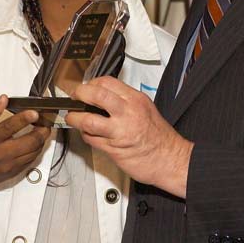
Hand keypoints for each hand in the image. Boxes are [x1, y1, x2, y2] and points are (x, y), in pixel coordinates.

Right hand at [0, 95, 50, 207]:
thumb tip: (3, 99)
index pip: (9, 128)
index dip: (23, 119)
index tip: (34, 113)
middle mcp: (0, 154)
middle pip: (28, 142)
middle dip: (41, 130)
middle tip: (45, 122)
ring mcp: (8, 165)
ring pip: (33, 151)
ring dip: (41, 139)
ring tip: (42, 129)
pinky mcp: (14, 172)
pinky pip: (31, 160)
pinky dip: (36, 149)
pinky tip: (35, 141)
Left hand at [66, 77, 192, 197]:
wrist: (171, 160)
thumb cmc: (160, 138)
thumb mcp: (146, 109)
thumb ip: (125, 102)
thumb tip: (103, 98)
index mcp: (136, 100)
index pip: (107, 82)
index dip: (91, 84)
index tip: (86, 88)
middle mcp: (128, 113)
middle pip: (96, 95)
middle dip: (79, 94)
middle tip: (75, 97)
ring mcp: (119, 131)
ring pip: (88, 120)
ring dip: (75, 118)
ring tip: (73, 117)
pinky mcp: (113, 149)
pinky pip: (91, 139)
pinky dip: (85, 135)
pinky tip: (88, 134)